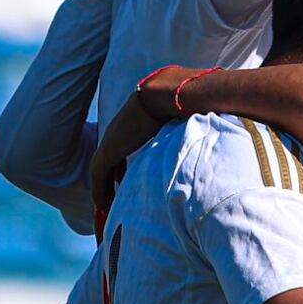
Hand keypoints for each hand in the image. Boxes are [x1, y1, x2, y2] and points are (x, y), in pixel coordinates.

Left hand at [89, 91, 172, 212]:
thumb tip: (205, 131)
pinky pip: (98, 178)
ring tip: (109, 210)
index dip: (123, 168)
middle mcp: (118, 134)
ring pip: (101, 174)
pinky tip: (104, 207)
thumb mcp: (181, 119)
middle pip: (110, 163)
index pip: (123, 150)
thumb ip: (183, 128)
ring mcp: (111, 142)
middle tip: (115, 199)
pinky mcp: (107, 152)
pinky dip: (99, 192)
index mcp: (133, 126)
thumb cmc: (180, 103)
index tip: (127, 182)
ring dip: (104, 191)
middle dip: (112, 181)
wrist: (165, 93)